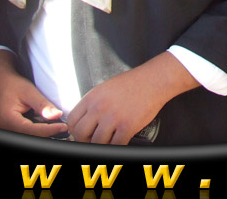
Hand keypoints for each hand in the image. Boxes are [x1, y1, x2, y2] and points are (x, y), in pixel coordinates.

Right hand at [0, 49, 67, 137]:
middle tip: (64, 130)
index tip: (64, 127)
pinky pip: (24, 134)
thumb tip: (57, 115)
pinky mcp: (8, 130)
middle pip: (31, 137)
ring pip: (28, 137)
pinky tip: (48, 128)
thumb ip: (42, 105)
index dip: (50, 130)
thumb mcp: (29, 92)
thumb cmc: (12, 85)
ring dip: (43, 134)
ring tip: (58, 129)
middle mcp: (4, 129)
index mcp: (8, 120)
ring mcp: (5, 130)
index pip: (33, 131)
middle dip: (48, 135)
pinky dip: (36, 132)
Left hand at [67, 52, 197, 143]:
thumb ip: (93, 103)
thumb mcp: (106, 88)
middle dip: (85, 140)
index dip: (75, 130)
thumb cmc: (132, 83)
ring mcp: (113, 117)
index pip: (72, 120)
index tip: (82, 133)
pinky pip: (116, 145)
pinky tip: (121, 140)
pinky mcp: (128, 126)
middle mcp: (99, 107)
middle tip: (93, 140)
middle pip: (80, 134)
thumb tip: (85, 120)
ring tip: (108, 141)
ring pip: (97, 142)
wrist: (154, 80)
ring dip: (102, 144)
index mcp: (92, 97)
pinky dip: (117, 146)